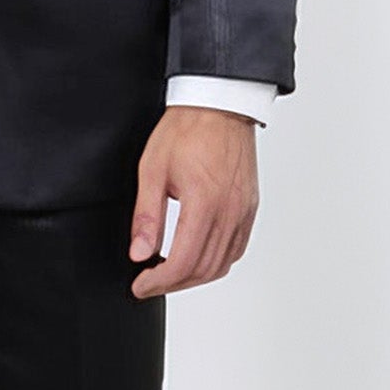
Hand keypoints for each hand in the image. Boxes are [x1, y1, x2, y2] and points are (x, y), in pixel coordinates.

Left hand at [128, 105, 258, 298]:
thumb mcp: (152, 168)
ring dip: (194, 276)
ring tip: (169, 272)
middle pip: (203, 269)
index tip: (140, 285)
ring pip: (222, 264)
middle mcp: (229, 212)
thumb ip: (147, 215)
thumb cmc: (186, 129)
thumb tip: (139, 253)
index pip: (182, 262)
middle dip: (173, 283)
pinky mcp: (250, 207)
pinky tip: (197, 255)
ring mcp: (243, 211)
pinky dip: (216, 261)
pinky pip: (236, 248)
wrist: (218, 104)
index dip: (158, 282)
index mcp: (204, 203)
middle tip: (149, 281)